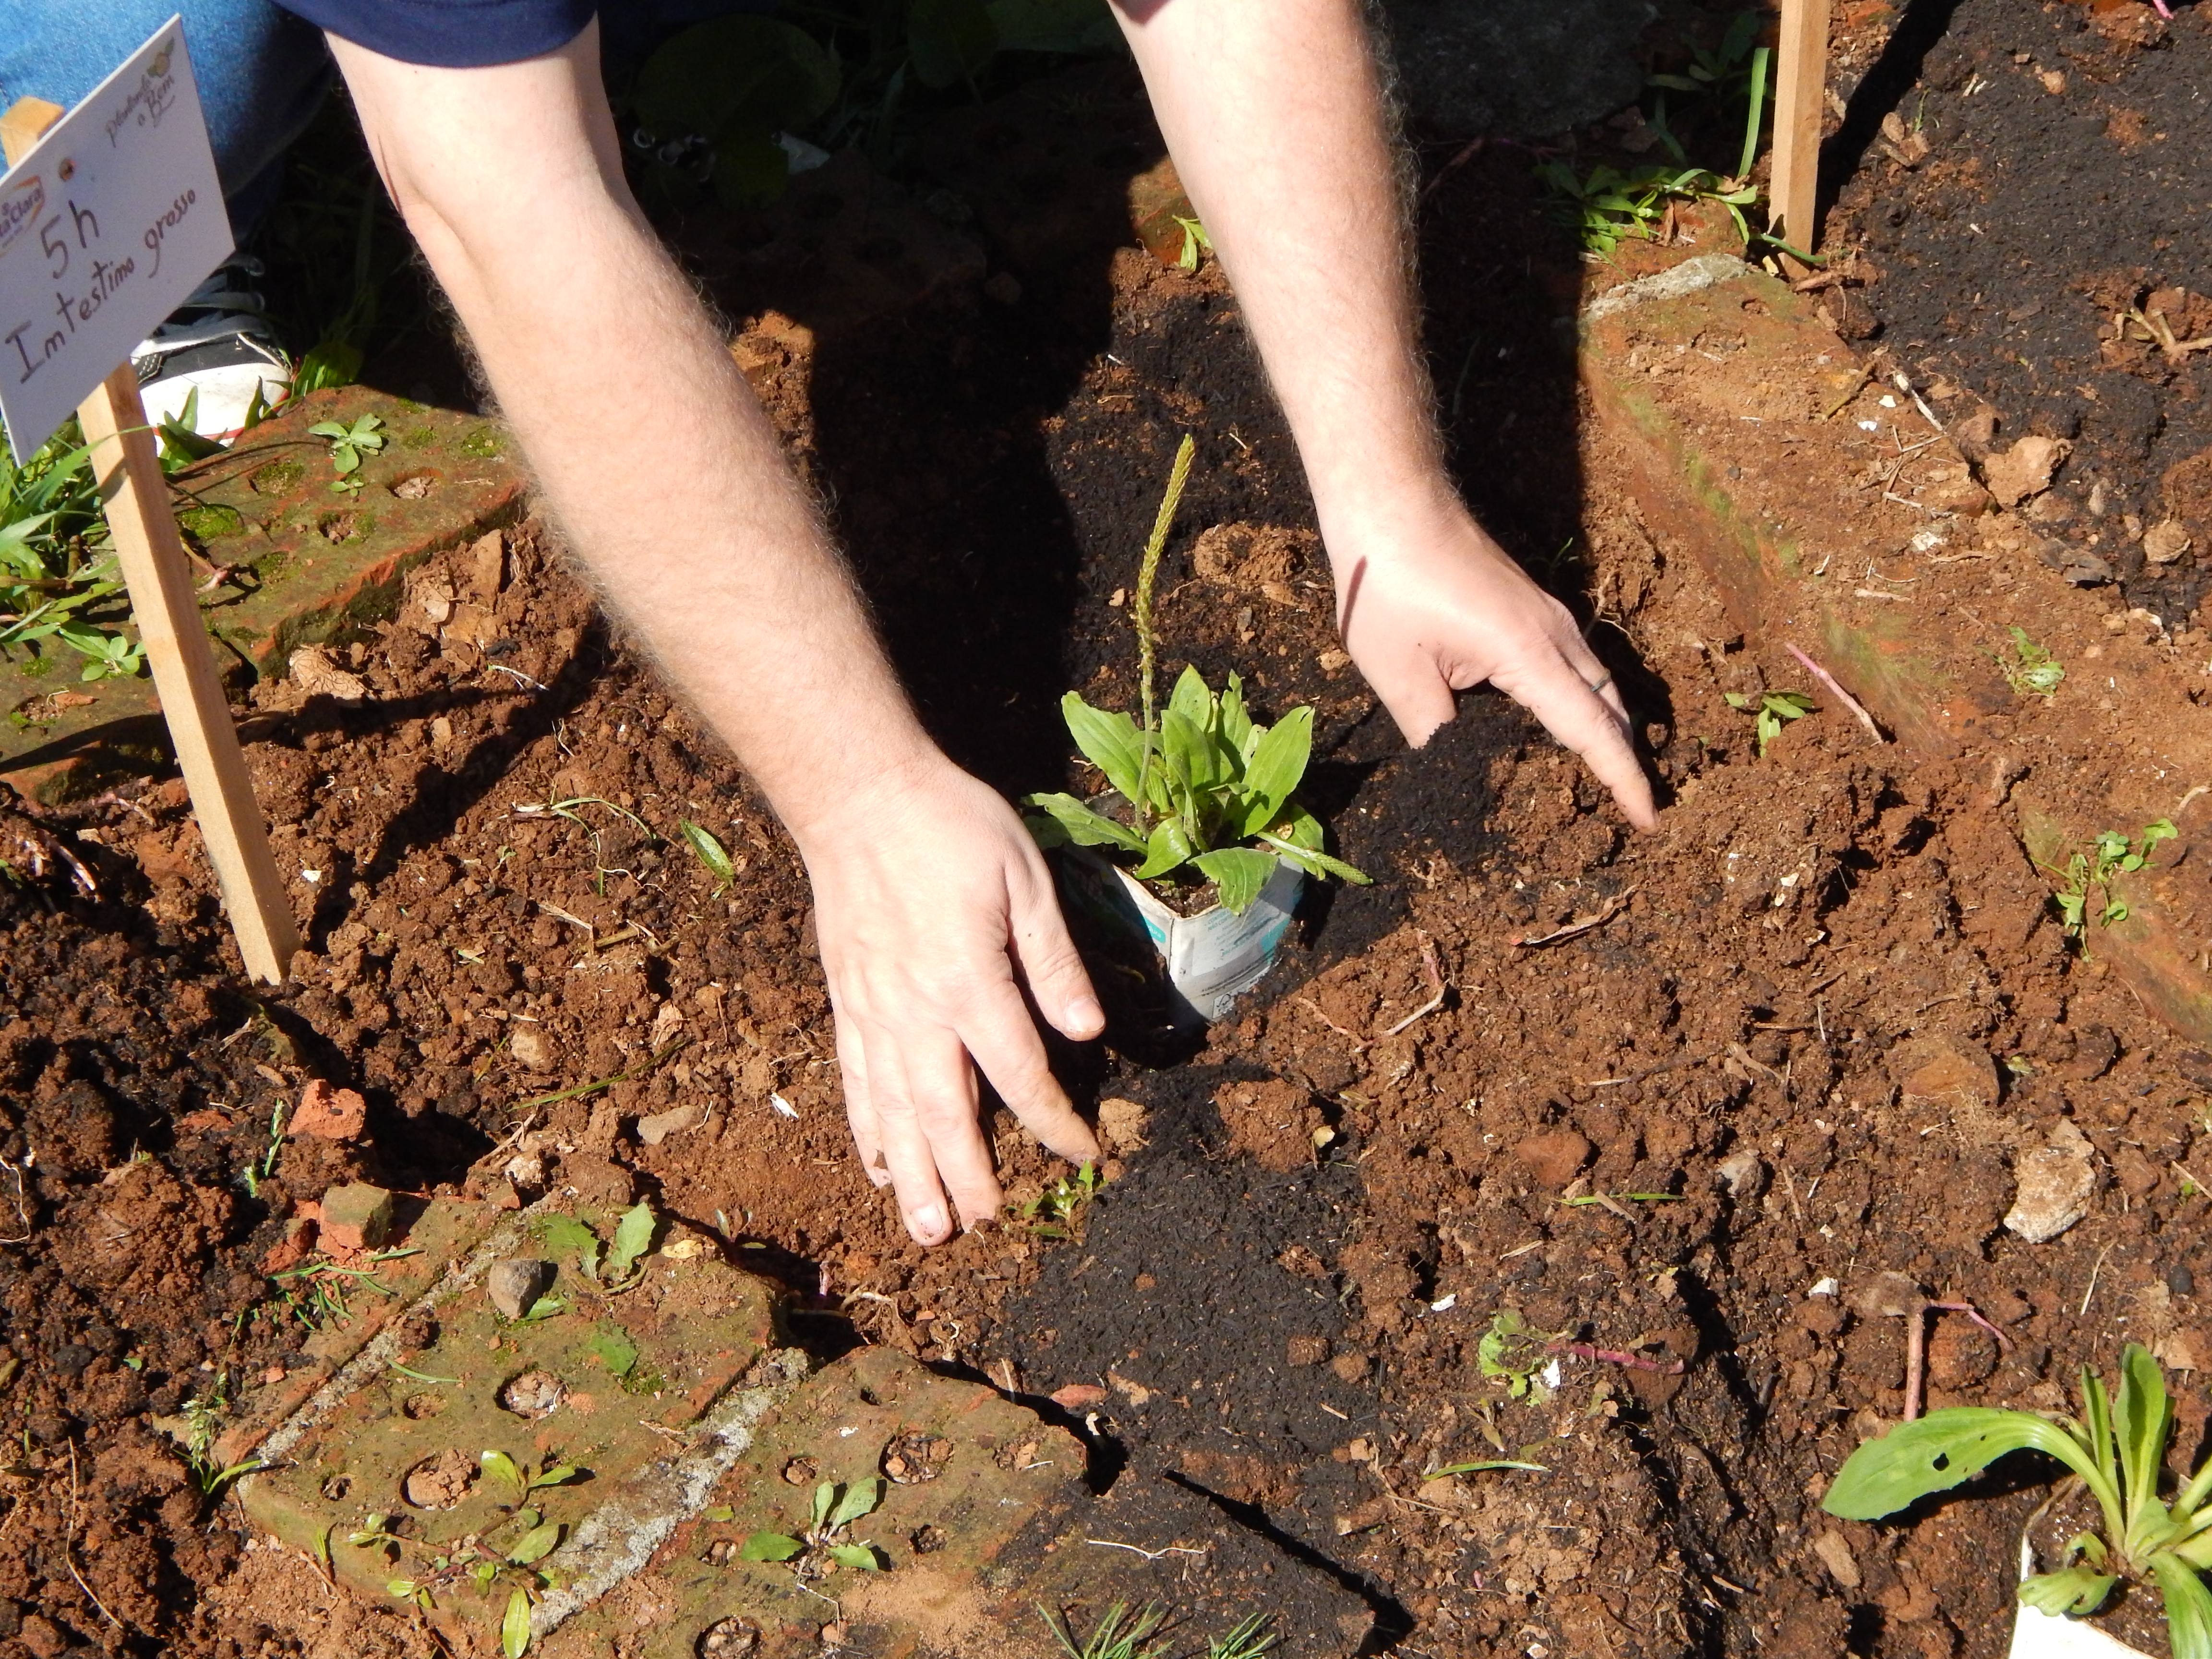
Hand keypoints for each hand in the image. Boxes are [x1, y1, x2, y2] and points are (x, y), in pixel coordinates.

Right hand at [793, 757, 1104, 1244]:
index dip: (1056, 1122)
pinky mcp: (846, 1001)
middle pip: (945, 1114)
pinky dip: (867, 1129)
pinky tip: (877, 1165)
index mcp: (969, 984)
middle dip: (969, 1176)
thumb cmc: (951, 828)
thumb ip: (1053, 960)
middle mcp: (915, 1012)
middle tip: (986, 1227)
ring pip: (893, 1111)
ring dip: (911, 1175)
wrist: (858, 797)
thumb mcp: (1024, 878)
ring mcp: (872, 1011)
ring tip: (927, 1229)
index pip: (1020, 1074)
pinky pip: (855, 1080)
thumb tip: (1088, 1031)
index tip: (1085, 1154)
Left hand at [1330, 502, 1657, 829]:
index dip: (1622, 778)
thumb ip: (1432, 730)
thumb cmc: (1390, 583)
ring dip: (1607, 724)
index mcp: (1529, 653)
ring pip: (1596, 679)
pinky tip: (1563, 716)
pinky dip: (1584, 695)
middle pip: (1609, 705)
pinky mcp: (1529, 604)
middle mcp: (1553, 632)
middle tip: (1634, 807)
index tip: (1648, 818)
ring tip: (1607, 772)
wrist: (1391, 505)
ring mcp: (1545, 614)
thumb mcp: (1398, 673)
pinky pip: (1574, 659)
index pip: (1592, 729)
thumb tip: (1448, 767)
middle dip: (1626, 756)